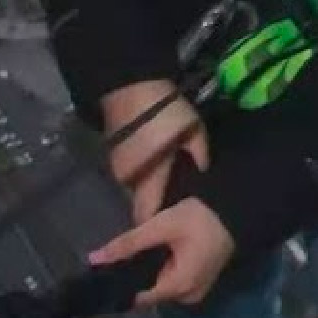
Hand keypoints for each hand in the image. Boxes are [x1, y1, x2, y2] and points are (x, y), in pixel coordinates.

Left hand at [91, 197, 235, 306]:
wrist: (238, 210)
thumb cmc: (200, 218)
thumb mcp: (161, 226)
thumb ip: (128, 243)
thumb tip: (94, 259)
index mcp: (178, 287)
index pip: (138, 298)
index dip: (120, 285)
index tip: (104, 272)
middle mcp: (187, 296)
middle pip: (149, 293)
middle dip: (135, 275)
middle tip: (122, 254)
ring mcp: (196, 291)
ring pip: (161, 287)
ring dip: (149, 272)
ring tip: (137, 251)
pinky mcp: (200, 282)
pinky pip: (173, 282)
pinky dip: (163, 270)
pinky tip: (158, 254)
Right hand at [97, 79, 208, 223]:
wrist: (130, 85)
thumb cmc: (164, 111)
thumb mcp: (193, 130)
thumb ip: (200, 153)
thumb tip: (204, 169)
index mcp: (148, 177)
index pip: (146, 214)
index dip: (155, 225)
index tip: (168, 233)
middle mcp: (127, 178)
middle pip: (140, 202)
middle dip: (154, 206)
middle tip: (174, 206)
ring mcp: (117, 165)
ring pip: (134, 186)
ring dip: (148, 187)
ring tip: (167, 186)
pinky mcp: (113, 153)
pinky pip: (129, 172)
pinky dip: (141, 173)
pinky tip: (155, 166)